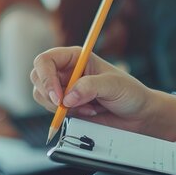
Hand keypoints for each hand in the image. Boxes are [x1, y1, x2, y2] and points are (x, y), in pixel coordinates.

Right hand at [31, 47, 175, 139]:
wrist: (138, 114)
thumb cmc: (130, 93)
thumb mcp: (114, 85)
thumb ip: (90, 87)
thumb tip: (68, 97)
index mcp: (76, 58)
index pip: (46, 60)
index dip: (46, 77)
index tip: (58, 96)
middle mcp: (67, 72)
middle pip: (37, 78)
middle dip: (48, 94)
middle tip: (65, 105)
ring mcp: (65, 90)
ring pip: (42, 96)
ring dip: (59, 107)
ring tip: (87, 108)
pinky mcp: (67, 108)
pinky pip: (53, 112)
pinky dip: (66, 116)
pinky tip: (88, 113)